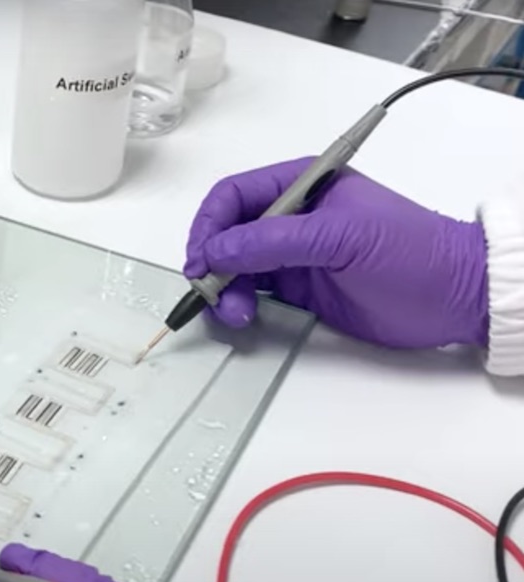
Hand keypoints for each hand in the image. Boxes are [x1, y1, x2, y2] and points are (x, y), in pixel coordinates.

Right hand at [184, 157, 488, 348]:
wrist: (456, 299)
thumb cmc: (408, 253)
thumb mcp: (341, 237)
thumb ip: (275, 241)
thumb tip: (215, 252)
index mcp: (301, 185)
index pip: (234, 195)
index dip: (210, 225)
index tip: (201, 260)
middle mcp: (290, 216)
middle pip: (226, 233)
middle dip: (213, 263)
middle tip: (213, 295)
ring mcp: (292, 255)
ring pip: (234, 267)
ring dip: (225, 290)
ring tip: (237, 316)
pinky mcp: (298, 290)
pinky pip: (252, 292)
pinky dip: (238, 304)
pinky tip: (244, 318)